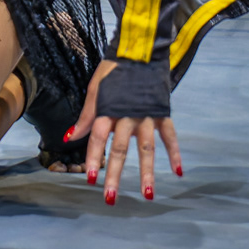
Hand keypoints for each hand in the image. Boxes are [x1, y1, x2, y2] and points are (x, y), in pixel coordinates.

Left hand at [65, 60, 181, 203]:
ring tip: (146, 195)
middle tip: (110, 198)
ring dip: (146, 172)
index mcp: (108, 109)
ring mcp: (146, 115)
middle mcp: (126, 115)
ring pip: (146, 148)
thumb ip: (86, 115)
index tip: (89, 179)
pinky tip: (178, 172)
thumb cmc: (113, 71)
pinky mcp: (162, 112)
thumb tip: (69, 137)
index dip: (92, 158)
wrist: (139, 50)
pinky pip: (170, 135)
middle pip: (119, 149)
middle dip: (114, 174)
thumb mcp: (95, 88)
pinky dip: (175, 152)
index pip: (97, 138)